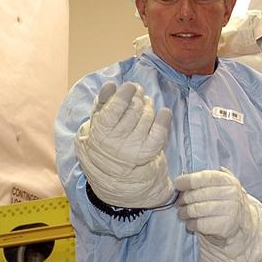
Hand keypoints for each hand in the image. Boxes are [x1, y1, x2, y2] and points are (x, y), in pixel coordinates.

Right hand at [75, 81, 173, 207]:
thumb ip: (101, 103)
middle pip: (134, 109)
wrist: (115, 175)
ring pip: (147, 117)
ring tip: (146, 105)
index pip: (116, 107)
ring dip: (149, 106)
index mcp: (101, 132)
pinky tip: (164, 113)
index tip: (130, 87)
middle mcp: (117, 141)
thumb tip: (109, 86)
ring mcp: (134, 147)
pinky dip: (164, 118)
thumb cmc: (105, 141)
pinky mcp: (149, 152)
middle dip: (138, 97)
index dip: (125, 93)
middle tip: (139, 94)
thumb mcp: (97, 123)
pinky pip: (160, 131)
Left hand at [173, 167, 249, 240]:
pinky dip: (191, 224)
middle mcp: (231, 194)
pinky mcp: (224, 226)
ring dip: (185, 212)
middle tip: (179, 203)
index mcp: (228, 181)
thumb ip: (206, 178)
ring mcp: (230, 210)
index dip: (187, 180)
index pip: (204, 177)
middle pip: (198, 194)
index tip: (177, 184)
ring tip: (182, 213)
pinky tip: (191, 223)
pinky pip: (200, 224)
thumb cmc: (223, 201)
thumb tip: (183, 179)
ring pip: (197, 210)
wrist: (239, 223)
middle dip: (184, 199)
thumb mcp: (221, 185)